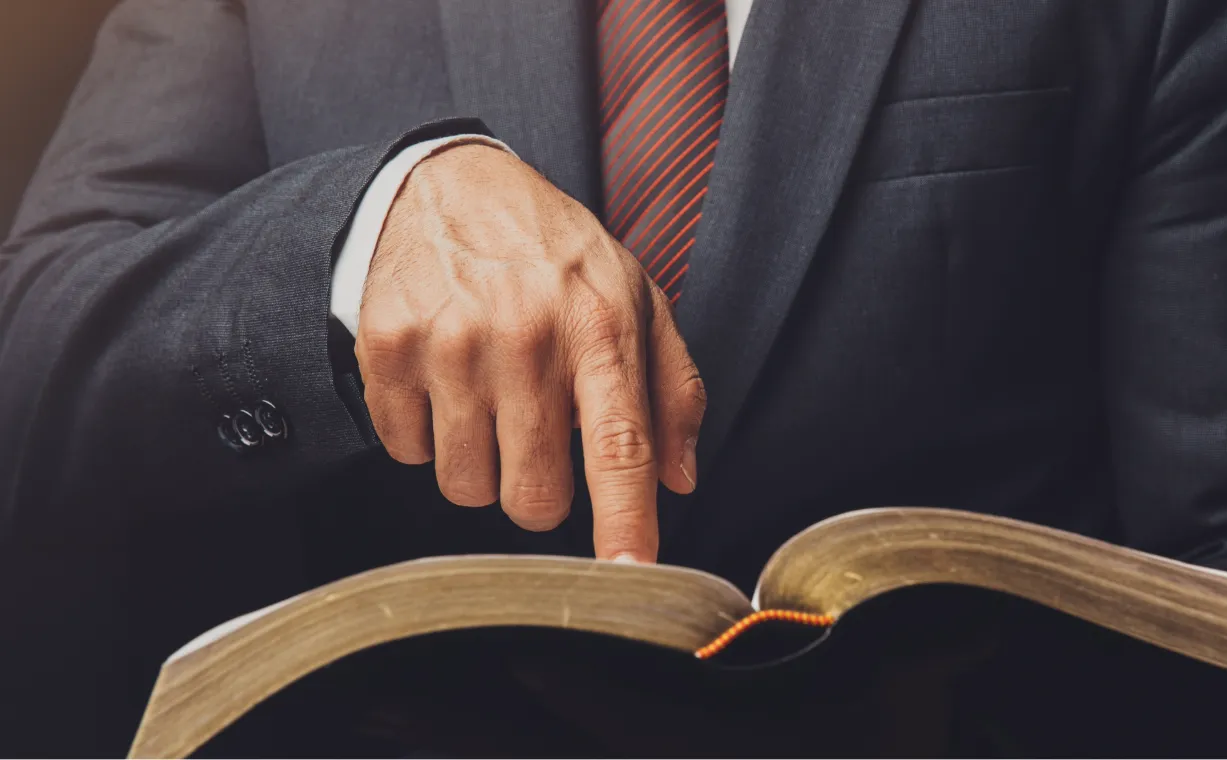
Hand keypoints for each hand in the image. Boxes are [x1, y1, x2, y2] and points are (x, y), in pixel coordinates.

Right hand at [355, 143, 704, 561]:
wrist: (447, 184)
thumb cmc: (553, 253)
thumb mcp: (634, 297)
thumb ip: (671, 389)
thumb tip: (679, 480)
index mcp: (600, 326)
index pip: (620, 445)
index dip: (625, 521)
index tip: (630, 573)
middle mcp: (525, 338)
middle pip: (532, 495)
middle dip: (540, 491)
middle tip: (538, 440)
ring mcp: (450, 345)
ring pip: (465, 486)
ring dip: (480, 464)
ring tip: (489, 400)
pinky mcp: (388, 349)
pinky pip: (406, 451)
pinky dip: (425, 433)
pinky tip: (443, 380)